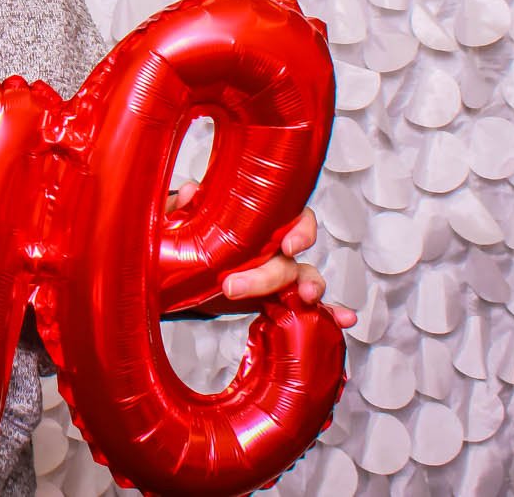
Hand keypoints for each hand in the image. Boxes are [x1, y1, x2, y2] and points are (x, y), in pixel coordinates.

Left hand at [166, 181, 357, 328]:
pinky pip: (302, 307)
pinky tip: (342, 319)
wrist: (171, 274)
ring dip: (310, 288)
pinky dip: (327, 313)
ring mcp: (272, 275)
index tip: (287, 244)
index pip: (289, 215)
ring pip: (301, 278)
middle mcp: (269, 247)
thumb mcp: (173, 219)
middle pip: (288, 258)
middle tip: (233, 286)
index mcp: (253, 223)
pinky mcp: (268, 300)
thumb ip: (179, 206)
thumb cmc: (180, 239)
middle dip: (269, 274)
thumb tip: (192, 193)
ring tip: (306, 299)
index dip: (299, 228)